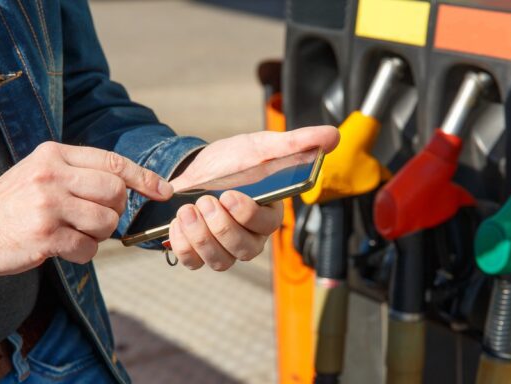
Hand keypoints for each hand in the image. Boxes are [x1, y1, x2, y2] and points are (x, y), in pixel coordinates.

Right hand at [0, 142, 171, 275]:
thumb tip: (129, 185)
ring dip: (98, 235)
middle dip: (114, 211)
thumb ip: (79, 172)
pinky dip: (82, 253)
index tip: (164, 191)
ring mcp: (47, 205)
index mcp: (53, 154)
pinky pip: (88, 248)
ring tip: (73, 233)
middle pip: (115, 193)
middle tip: (93, 219)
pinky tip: (62, 249)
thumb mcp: (41, 172)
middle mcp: (52, 175)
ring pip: (106, 222)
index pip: (112, 161)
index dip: (144, 178)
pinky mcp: (45, 236)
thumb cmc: (14, 204)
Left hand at [167, 125, 338, 269]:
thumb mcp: (263, 146)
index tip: (230, 195)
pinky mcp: (199, 253)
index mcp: (269, 214)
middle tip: (205, 200)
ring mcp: (224, 249)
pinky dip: (183, 245)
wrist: (198, 168)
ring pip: (220, 261)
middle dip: (221, 227)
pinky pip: (192, 261)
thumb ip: (297, 142)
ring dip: (201, 237)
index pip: (267, 225)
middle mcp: (250, 237)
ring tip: (187, 210)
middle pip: (243, 250)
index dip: (248, 215)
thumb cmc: (235, 161)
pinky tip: (177, 221)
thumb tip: (332, 136)